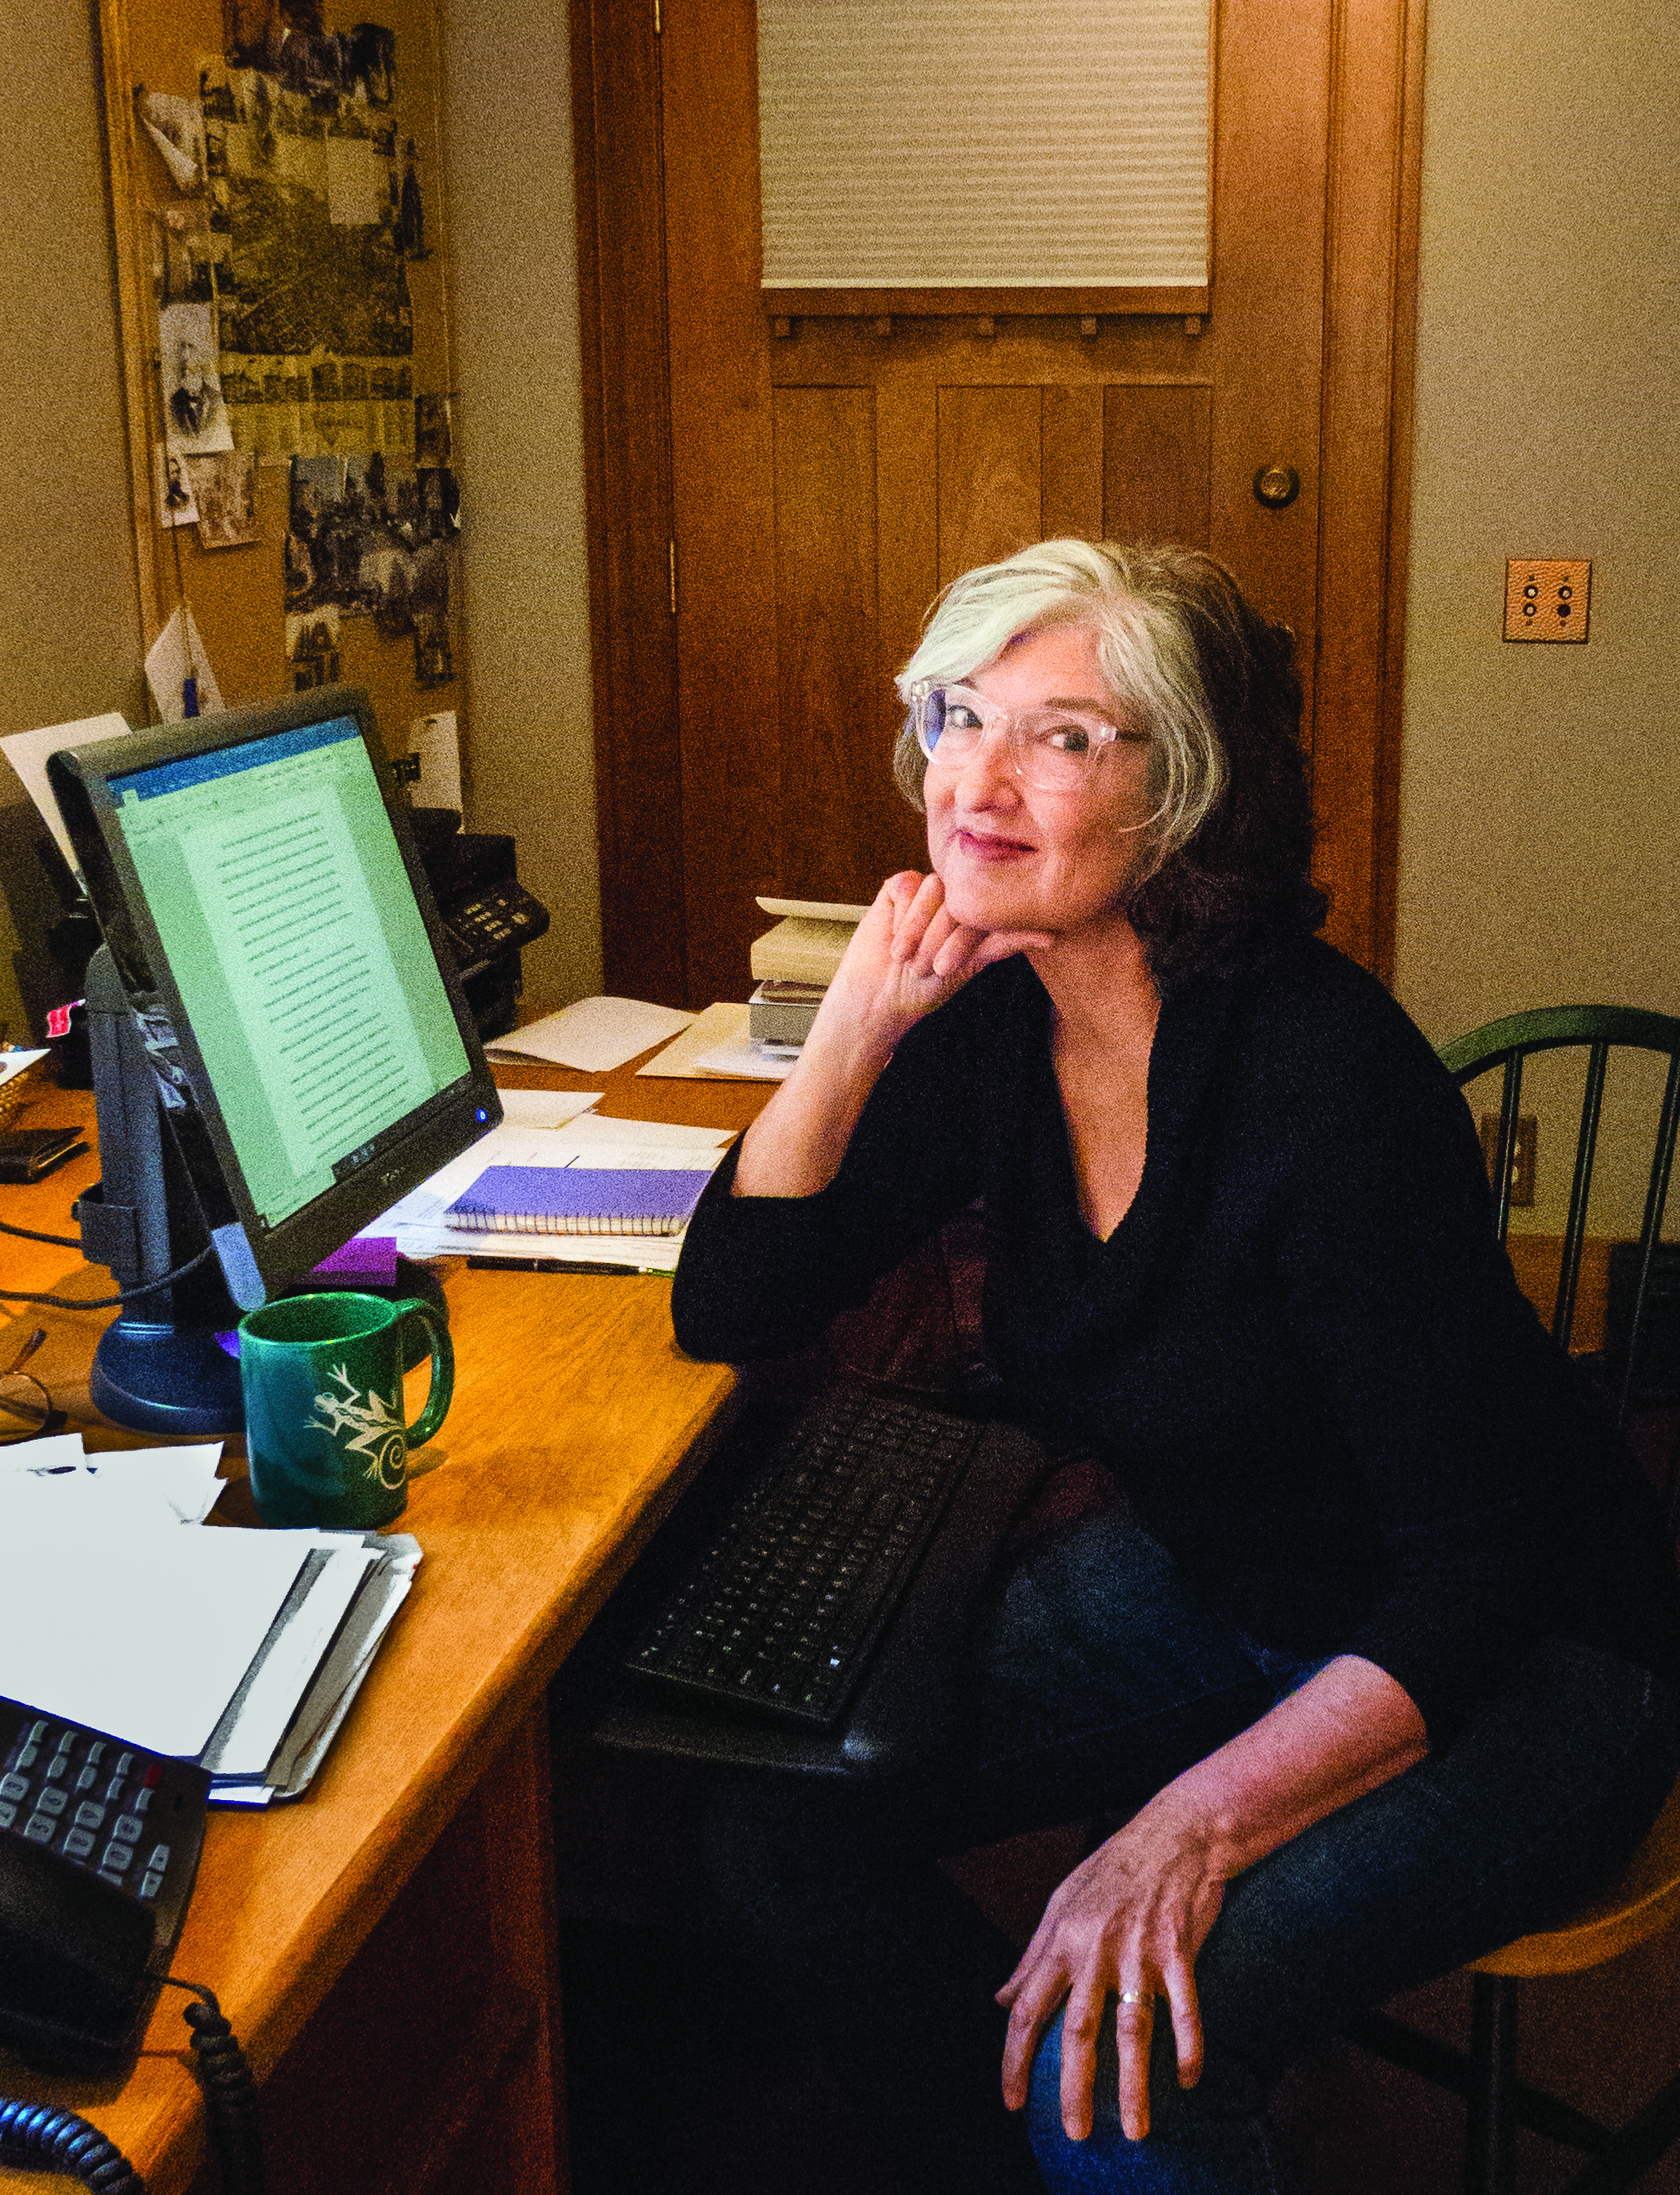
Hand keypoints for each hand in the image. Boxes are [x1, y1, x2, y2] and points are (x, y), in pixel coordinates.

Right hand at [812, 871, 1049, 1058]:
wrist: (879, 996)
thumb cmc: (927, 987)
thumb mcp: (971, 966)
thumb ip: (1006, 943)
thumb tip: (1052, 935)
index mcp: (976, 916)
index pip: (985, 908)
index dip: (964, 939)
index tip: (945, 968)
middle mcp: (954, 898)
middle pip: (960, 898)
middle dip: (938, 938)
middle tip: (924, 967)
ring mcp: (926, 890)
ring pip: (933, 888)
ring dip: (916, 927)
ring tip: (903, 956)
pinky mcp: (898, 886)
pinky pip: (907, 885)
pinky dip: (900, 915)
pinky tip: (892, 937)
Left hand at [996, 1791, 1232, 2142]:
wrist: (1174, 1834)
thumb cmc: (1112, 1870)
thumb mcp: (1061, 1903)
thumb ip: (1031, 1955)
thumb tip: (1001, 1999)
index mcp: (1062, 1940)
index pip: (1028, 2009)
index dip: (1015, 2058)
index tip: (1012, 2101)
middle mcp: (1096, 1949)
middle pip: (1079, 2029)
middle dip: (1073, 2086)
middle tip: (1073, 2133)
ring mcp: (1139, 1951)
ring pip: (1133, 2028)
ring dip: (1133, 2083)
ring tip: (1135, 2129)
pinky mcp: (1179, 1950)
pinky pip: (1185, 2008)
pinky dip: (1188, 2046)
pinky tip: (1188, 2080)